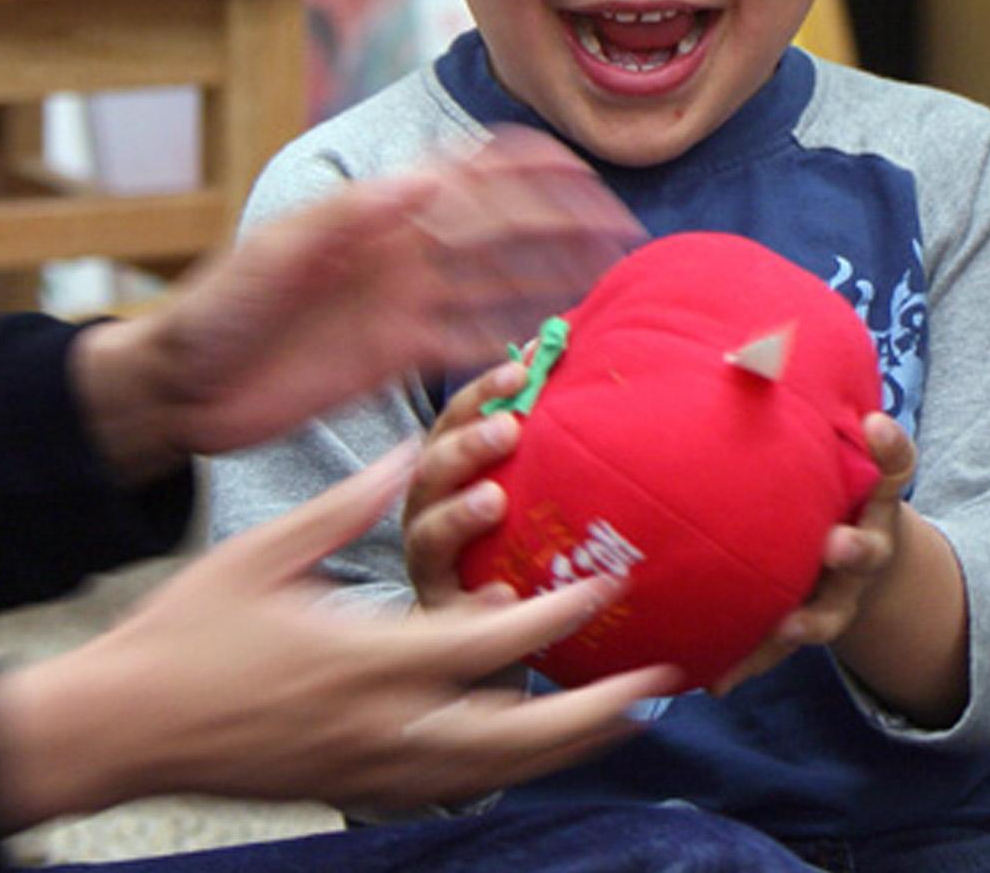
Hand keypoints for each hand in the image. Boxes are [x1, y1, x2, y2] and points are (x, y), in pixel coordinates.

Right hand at [0, 447, 679, 825]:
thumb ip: (345, 505)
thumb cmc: (184, 632)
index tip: (611, 585)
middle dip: (592, 715)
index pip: (488, 642)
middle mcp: (378, 725)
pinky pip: (449, 784)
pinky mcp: (349, 786)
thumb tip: (407, 447)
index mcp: (363, 658)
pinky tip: (527, 749)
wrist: (121, 728)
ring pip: (490, 772)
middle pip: (514, 737)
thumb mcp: (263, 552)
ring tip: (618, 721)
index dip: (560, 617)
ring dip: (561, 748)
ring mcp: (366, 767)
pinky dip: (500, 767)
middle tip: (657, 685)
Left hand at [85, 131, 638, 470]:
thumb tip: (427, 176)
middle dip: (564, 225)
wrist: (182, 382)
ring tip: (614, 278)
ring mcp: (403, 305)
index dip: (529, 168)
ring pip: (498, 283)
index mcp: (378, 214)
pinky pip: (469, 341)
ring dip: (555, 276)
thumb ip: (349, 218)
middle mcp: (402, 252)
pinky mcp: (396, 358)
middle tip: (628, 234)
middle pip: (501, 230)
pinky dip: (514, 335)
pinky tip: (558, 335)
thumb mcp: (276, 252)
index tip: (588, 169)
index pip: (470, 175)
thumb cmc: (217, 304)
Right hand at [403, 362, 530, 613]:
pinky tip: (505, 594)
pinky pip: (454, 613)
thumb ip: (526, 431)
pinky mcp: (441, 619)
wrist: (467, 634)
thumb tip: (564, 354)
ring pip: (429, 538)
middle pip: (432, 473)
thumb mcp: (510, 482)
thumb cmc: (498, 540)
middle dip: (467, 446)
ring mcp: (428, 568)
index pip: (454, 421)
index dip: (483, 391)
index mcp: (442, 474)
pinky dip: (478, 603)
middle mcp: (424, 514)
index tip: (524, 368)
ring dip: (459, 515)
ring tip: (494, 500)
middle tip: (509, 427)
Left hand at [712, 414, 916, 695]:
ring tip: (786, 625)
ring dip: (807, 620)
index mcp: (872, 497)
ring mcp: (840, 595)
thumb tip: (739, 353)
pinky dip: (750, 663)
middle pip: (868, 549)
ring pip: (828, 614)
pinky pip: (777, 650)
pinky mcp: (806, 625)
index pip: (893, 466)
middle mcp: (864, 547)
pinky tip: (717, 680)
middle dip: (855, 548)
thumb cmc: (828, 488)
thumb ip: (806, 420)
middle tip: (839, 543)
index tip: (875, 426)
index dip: (888, 448)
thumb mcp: (832, 453)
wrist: (853, 558)